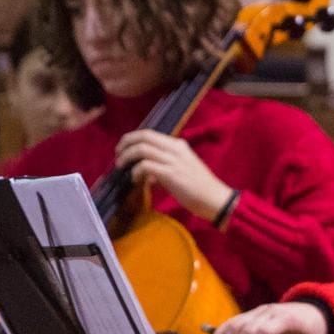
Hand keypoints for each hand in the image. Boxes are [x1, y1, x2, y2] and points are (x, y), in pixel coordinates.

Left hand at [115, 130, 231, 219]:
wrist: (215, 199)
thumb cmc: (200, 188)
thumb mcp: (181, 171)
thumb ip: (164, 169)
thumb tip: (148, 174)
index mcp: (178, 145)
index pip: (150, 134)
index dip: (132, 139)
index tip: (123, 149)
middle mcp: (175, 148)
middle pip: (143, 136)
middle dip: (125, 143)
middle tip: (117, 155)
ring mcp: (173, 160)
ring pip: (141, 148)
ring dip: (127, 157)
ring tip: (121, 167)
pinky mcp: (170, 173)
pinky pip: (145, 166)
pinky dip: (135, 172)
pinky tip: (135, 180)